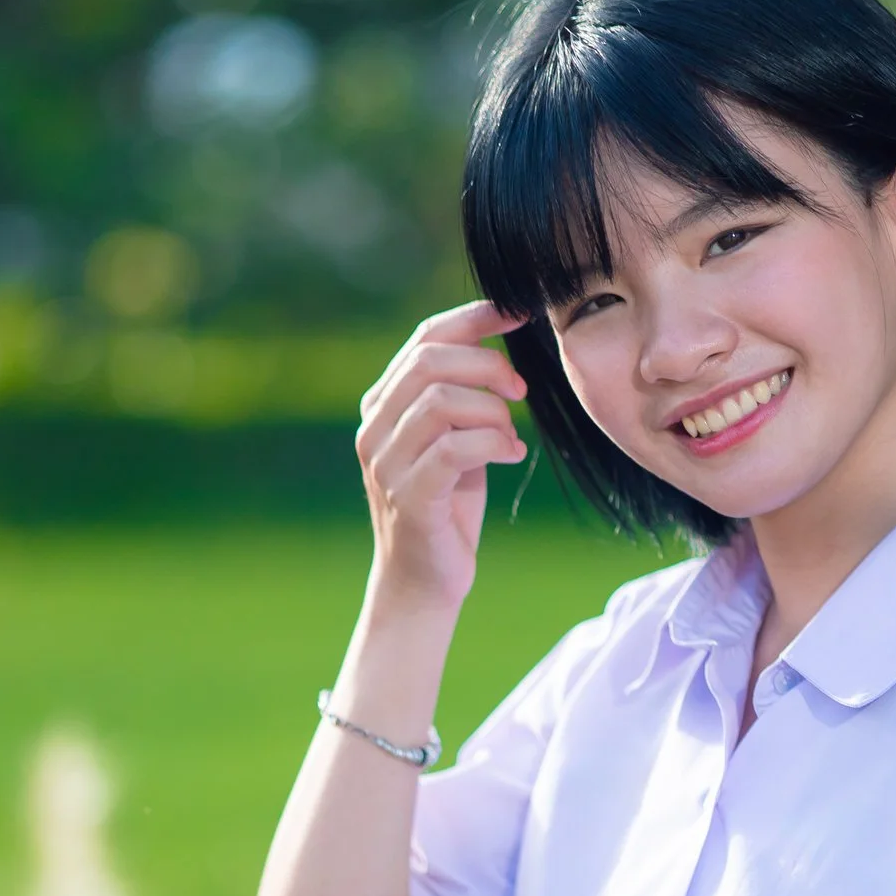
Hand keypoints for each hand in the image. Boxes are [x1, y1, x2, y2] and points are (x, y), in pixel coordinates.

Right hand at [354, 299, 527, 613]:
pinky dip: (495, 443)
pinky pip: (455, 448)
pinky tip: (511, 455)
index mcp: (383, 405)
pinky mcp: (409, 497)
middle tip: (521, 391)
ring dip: (493, 411)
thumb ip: (463, 395)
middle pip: (430, 361)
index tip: (519, 314)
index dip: (474, 318)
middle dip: (488, 365)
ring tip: (511, 435)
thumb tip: (500, 343)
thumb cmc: (447, 505)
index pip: (425, 339)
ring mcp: (386, 463)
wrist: (423, 582)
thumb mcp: (455, 438)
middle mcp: (375, 428)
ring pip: (441, 400)